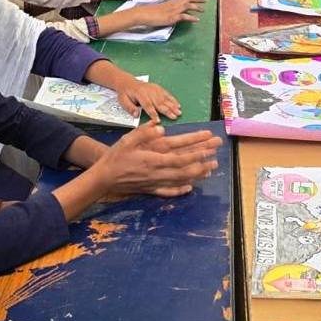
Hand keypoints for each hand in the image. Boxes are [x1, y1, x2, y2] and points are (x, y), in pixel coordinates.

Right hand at [93, 124, 220, 197]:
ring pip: (180, 180)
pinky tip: (190, 188)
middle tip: (217, 157)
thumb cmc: (115, 157)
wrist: (103, 178)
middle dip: (202, 162)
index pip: (179, 156)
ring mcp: (155, 183)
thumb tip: (161, 128)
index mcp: (152, 159)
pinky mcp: (151, 190)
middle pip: (184, 169)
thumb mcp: (126, 140)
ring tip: (211, 169)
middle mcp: (157, 173)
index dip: (195, 152)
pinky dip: (180, 190)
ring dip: (197, 175)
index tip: (208, 146)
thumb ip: (143, 133)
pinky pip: (168, 192)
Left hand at [114, 79, 180, 121]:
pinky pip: (167, 94)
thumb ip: (130, 108)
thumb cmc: (126, 93)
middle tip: (174, 117)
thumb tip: (136, 115)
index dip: (153, 113)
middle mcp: (149, 91)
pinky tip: (178, 105)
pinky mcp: (158, 88)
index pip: (148, 105)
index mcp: (140, 94)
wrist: (128, 82)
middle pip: (159, 102)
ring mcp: (155, 89)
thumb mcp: (123, 101)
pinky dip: (173, 99)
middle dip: (167, 110)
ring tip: (179, 112)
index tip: (158, 121)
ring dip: (173, 106)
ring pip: (165, 98)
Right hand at [137, 0, 205, 26]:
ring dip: (197, 7)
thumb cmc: (152, 12)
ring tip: (203, 10)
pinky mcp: (172, 17)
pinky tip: (196, 20)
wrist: (144, 14)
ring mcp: (174, 10)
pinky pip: (185, 16)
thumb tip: (176, 13)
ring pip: (188, 6)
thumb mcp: (163, 9)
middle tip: (206, 0)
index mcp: (172, 1)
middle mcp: (174, 4)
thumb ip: (171, 9)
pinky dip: (192, 18)